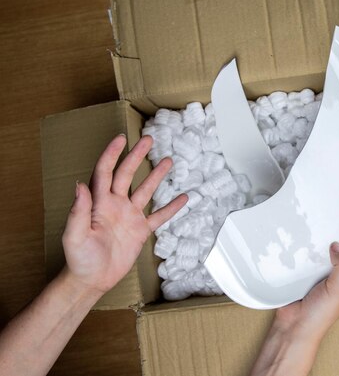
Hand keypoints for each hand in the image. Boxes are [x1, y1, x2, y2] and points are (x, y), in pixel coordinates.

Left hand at [62, 134, 186, 294]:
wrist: (92, 280)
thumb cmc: (78, 259)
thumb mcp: (74, 235)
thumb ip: (78, 211)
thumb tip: (79, 185)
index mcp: (98, 202)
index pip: (105, 172)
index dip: (112, 154)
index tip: (121, 139)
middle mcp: (114, 205)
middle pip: (127, 174)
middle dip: (137, 156)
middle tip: (148, 140)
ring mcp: (129, 217)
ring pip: (145, 191)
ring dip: (156, 176)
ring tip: (168, 161)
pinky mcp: (140, 231)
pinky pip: (159, 217)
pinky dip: (171, 208)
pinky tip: (183, 198)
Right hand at [250, 242, 338, 375]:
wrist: (294, 327)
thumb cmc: (320, 316)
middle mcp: (338, 278)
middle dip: (338, 244)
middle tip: (335, 227)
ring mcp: (321, 277)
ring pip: (324, 256)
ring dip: (320, 249)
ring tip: (318, 234)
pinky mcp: (306, 277)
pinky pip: (308, 260)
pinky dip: (306, 255)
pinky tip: (303, 247)